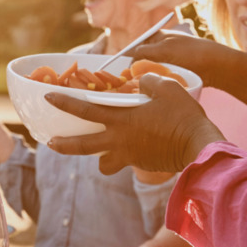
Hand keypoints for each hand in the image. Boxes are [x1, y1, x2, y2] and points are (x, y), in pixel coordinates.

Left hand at [45, 74, 224, 174]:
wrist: (198, 146)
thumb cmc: (183, 115)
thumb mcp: (166, 87)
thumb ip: (147, 81)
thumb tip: (140, 81)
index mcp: (121, 119)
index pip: (84, 111)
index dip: (64, 103)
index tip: (47, 97)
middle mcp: (119, 140)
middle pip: (82, 146)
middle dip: (64, 145)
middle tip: (50, 144)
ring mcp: (129, 155)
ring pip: (103, 164)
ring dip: (98, 159)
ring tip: (99, 152)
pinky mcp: (141, 164)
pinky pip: (124, 162)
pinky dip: (123, 157)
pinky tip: (133, 148)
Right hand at [129, 32, 239, 88]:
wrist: (218, 66)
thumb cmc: (191, 54)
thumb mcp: (163, 50)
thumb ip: (143, 52)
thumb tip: (131, 60)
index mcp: (159, 36)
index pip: (137, 47)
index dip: (130, 60)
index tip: (126, 74)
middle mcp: (164, 45)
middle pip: (144, 60)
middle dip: (140, 70)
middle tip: (135, 83)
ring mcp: (172, 58)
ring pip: (153, 70)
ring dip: (151, 78)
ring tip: (148, 87)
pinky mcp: (180, 70)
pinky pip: (164, 77)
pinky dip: (161, 82)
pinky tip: (160, 88)